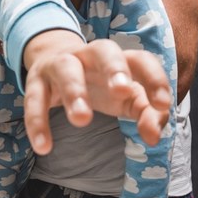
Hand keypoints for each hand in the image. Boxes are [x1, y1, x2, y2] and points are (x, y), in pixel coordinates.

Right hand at [23, 34, 171, 154]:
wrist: (54, 64)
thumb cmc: (99, 85)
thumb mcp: (125, 99)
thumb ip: (145, 114)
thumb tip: (154, 136)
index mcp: (119, 59)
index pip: (141, 59)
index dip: (154, 78)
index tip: (163, 104)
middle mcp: (90, 55)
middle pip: (104, 49)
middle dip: (114, 68)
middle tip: (122, 91)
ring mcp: (61, 64)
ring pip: (67, 69)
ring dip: (74, 91)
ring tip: (82, 119)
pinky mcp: (36, 81)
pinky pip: (34, 99)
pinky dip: (37, 122)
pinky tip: (44, 147)